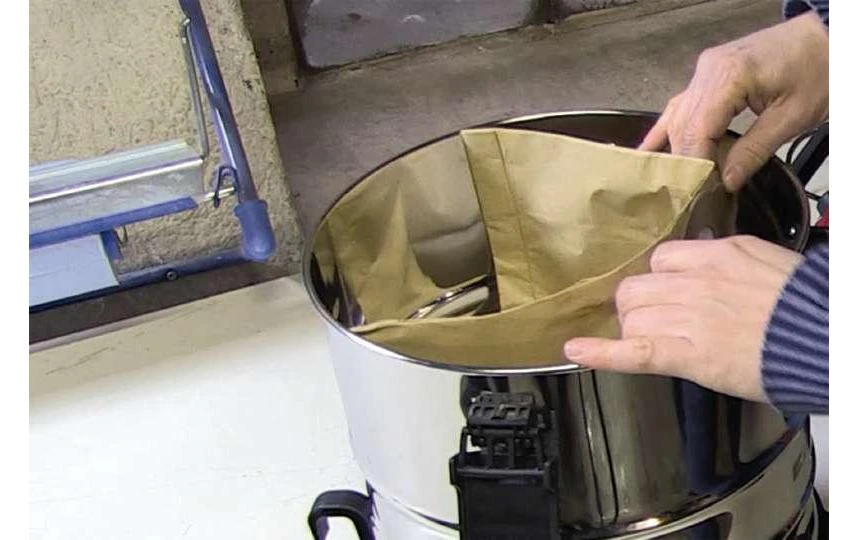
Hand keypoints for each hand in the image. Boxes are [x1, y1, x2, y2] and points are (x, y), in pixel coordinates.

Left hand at [563, 236, 801, 402]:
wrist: (825, 339)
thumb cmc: (803, 307)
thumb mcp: (762, 261)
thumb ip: (723, 256)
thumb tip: (699, 251)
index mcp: (716, 255)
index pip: (659, 259)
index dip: (656, 280)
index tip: (658, 291)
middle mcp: (695, 282)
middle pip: (636, 288)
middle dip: (638, 305)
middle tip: (654, 320)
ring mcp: (688, 318)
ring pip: (631, 317)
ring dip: (633, 330)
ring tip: (652, 340)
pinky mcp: (687, 355)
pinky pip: (633, 351)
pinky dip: (600, 353)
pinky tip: (577, 350)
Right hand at [640, 12, 827, 190]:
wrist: (827, 35)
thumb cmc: (818, 68)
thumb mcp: (792, 117)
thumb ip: (755, 150)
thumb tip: (726, 181)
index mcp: (730, 76)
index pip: (698, 130)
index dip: (694, 163)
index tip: (696, 191)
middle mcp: (708, 71)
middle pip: (683, 126)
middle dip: (684, 160)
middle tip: (688, 193)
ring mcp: (705, 71)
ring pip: (677, 117)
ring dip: (676, 149)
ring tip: (673, 180)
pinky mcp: (708, 74)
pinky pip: (681, 106)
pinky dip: (669, 129)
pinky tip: (650, 150)